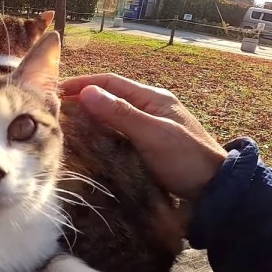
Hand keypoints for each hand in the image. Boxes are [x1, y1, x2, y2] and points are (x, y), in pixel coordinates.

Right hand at [60, 73, 226, 200]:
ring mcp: (149, 127)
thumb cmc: (187, 160)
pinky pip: (118, 132)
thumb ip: (121, 113)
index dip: (83, 83)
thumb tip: (87, 92)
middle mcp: (149, 108)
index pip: (110, 82)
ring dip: (90, 117)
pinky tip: (88, 142)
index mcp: (152, 98)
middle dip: (83, 99)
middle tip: (55, 109)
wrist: (215, 190)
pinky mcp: (147, 145)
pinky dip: (100, 133)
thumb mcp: (153, 134)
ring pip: (112, 115)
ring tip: (66, 125)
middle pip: (109, 97)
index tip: (57, 91)